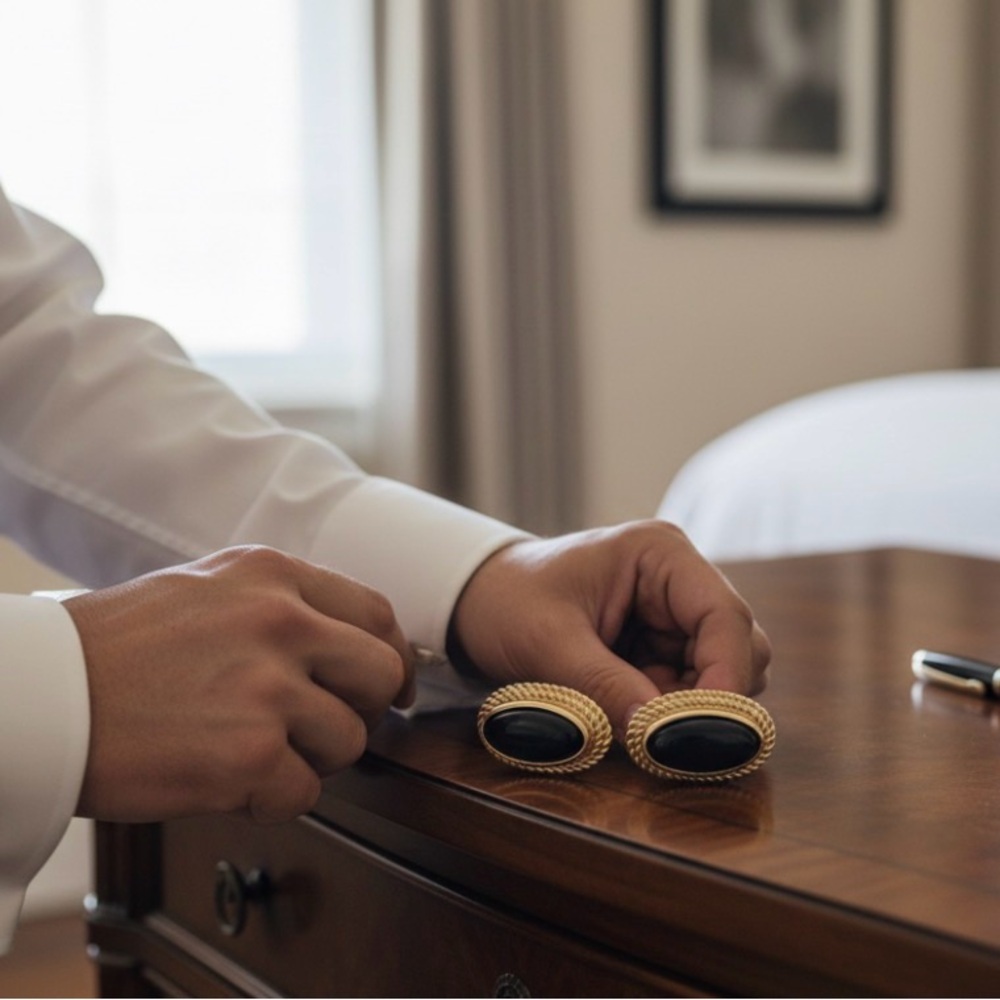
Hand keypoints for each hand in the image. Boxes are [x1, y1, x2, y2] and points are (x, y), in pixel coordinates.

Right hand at [64, 545, 413, 823]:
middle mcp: (281, 621)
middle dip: (363, 710)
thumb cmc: (116, 648)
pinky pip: (305, 792)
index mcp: (273, 575)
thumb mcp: (208, 589)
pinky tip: (227, 780)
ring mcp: (268, 687)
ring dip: (312, 758)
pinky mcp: (248, 755)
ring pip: (350, 739)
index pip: (375, 614)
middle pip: (380, 674)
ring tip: (254, 752)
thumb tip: (350, 646)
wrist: (40, 696)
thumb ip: (282, 606)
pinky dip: (273, 798)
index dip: (389, 657)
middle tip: (325, 728)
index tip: (386, 687)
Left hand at [449, 521, 769, 736]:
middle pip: (738, 648)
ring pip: (720, 675)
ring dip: (687, 710)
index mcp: (660, 555)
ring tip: (632, 721)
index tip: (707, 732)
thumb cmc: (506, 602)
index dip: (727, 677)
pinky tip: (627, 717)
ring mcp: (672, 615)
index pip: (725, 617)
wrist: (475, 602)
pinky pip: (687, 690)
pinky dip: (667, 714)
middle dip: (709, 698)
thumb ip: (602, 685)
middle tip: (664, 737)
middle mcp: (678, 580)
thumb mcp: (547, 643)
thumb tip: (657, 734)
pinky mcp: (660, 646)